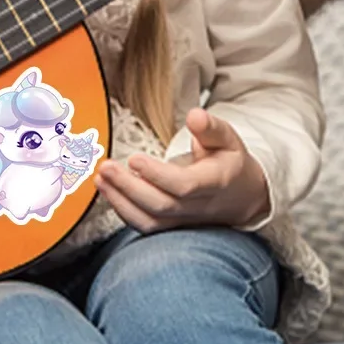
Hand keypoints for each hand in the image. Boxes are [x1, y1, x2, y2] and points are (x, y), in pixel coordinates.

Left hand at [94, 107, 269, 232]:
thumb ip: (210, 128)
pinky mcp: (173, 226)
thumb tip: (195, 116)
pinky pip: (146, 227)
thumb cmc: (229, 162)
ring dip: (120, 202)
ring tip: (100, 179)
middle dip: (129, 188)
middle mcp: (199, 206)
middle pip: (161, 205)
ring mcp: (185, 220)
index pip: (184, 185)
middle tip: (106, 167)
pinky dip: (123, 212)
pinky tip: (108, 192)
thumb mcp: (227, 139)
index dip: (157, 175)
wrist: (242, 197)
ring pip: (151, 222)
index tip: (134, 158)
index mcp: (215, 182)